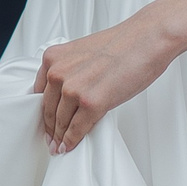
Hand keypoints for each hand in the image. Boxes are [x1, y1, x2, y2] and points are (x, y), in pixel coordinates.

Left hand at [33, 15, 179, 153]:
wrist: (147, 39)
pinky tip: (69, 145)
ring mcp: (73, 89)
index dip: (42, 110)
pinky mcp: (91, 103)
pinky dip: (72, 140)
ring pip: (61, 122)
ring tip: (59, 146)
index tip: (45, 121)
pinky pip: (76, 129)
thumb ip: (70, 71)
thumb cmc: (123, 44)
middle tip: (51, 139)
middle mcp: (58, 72)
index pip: (39, 92)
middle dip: (50, 128)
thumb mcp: (83, 53)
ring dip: (59, 137)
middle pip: (48, 109)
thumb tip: (67, 93)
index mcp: (53, 58)